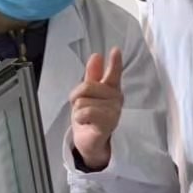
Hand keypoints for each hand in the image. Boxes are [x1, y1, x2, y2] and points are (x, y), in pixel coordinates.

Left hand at [71, 48, 124, 170]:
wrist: (90, 142)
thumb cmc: (89, 117)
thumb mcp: (87, 95)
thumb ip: (92, 76)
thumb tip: (97, 56)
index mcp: (111, 89)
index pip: (114, 73)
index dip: (114, 62)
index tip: (115, 50)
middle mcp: (116, 99)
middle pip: (87, 86)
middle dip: (77, 96)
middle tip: (81, 108)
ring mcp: (114, 112)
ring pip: (83, 100)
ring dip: (78, 111)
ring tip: (86, 118)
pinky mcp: (107, 124)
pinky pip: (86, 113)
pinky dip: (80, 118)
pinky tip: (86, 123)